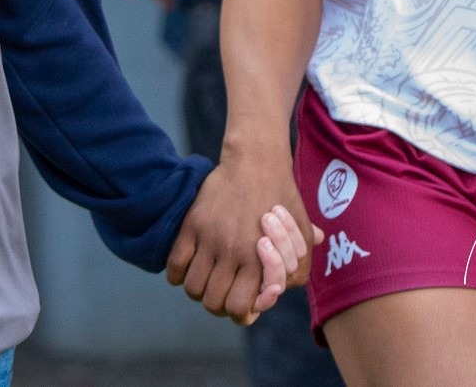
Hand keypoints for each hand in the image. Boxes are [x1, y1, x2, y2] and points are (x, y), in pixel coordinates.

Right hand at [168, 153, 321, 321]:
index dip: (239, 313)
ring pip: (192, 288)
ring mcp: (209, 239)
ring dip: (198, 289)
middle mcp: (232, 252)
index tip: (241, 303)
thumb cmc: (281, 198)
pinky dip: (177, 273)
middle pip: (212, 303)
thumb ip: (299, 264)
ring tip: (206, 279)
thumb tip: (282, 289)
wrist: (256, 161)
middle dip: (217, 304)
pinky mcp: (192, 225)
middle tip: (222, 292)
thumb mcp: (300, 231)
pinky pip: (175, 264)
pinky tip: (188, 267)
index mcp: (259, 259)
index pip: (239, 309)